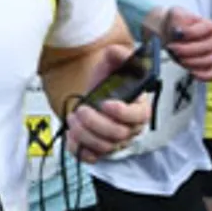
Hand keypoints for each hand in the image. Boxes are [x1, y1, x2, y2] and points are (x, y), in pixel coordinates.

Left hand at [66, 42, 151, 162]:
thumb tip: (123, 54)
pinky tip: (72, 135)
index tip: (105, 103)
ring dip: (85, 133)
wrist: (92, 90)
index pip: (139, 116)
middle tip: (82, 110)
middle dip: (96, 123)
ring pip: (105, 147)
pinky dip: (80, 149)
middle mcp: (129, 127)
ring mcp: (115, 140)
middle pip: (119, 134)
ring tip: (74, 117)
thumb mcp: (112, 61)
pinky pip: (92, 156)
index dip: (122, 112)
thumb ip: (119, 54)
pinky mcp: (99, 148)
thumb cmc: (106, 79)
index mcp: (139, 107)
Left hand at [147, 6, 211, 80]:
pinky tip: (190, 71)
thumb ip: (177, 19)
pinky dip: (202, 75)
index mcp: (210, 26)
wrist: (169, 32)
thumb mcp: (174, 15)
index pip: (208, 29)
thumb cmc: (175, 24)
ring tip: (177, 57)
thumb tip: (180, 31)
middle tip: (172, 48)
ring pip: (210, 61)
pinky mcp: (210, 66)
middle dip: (188, 50)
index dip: (191, 33)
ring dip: (191, 61)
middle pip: (209, 47)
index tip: (175, 33)